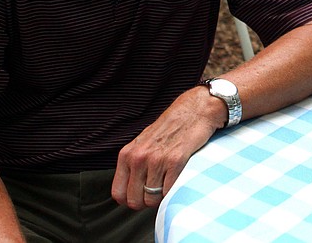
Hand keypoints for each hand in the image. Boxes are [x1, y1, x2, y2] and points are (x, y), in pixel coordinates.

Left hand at [111, 86, 221, 209]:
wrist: (194, 111)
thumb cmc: (170, 128)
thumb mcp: (142, 144)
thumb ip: (133, 165)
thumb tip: (130, 192)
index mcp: (127, 154)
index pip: (118, 194)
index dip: (131, 199)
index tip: (142, 195)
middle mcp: (139, 158)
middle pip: (135, 201)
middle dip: (147, 201)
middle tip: (158, 190)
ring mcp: (157, 160)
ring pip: (152, 200)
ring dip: (162, 196)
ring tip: (169, 181)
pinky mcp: (176, 161)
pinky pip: (170, 192)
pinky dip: (175, 190)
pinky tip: (178, 177)